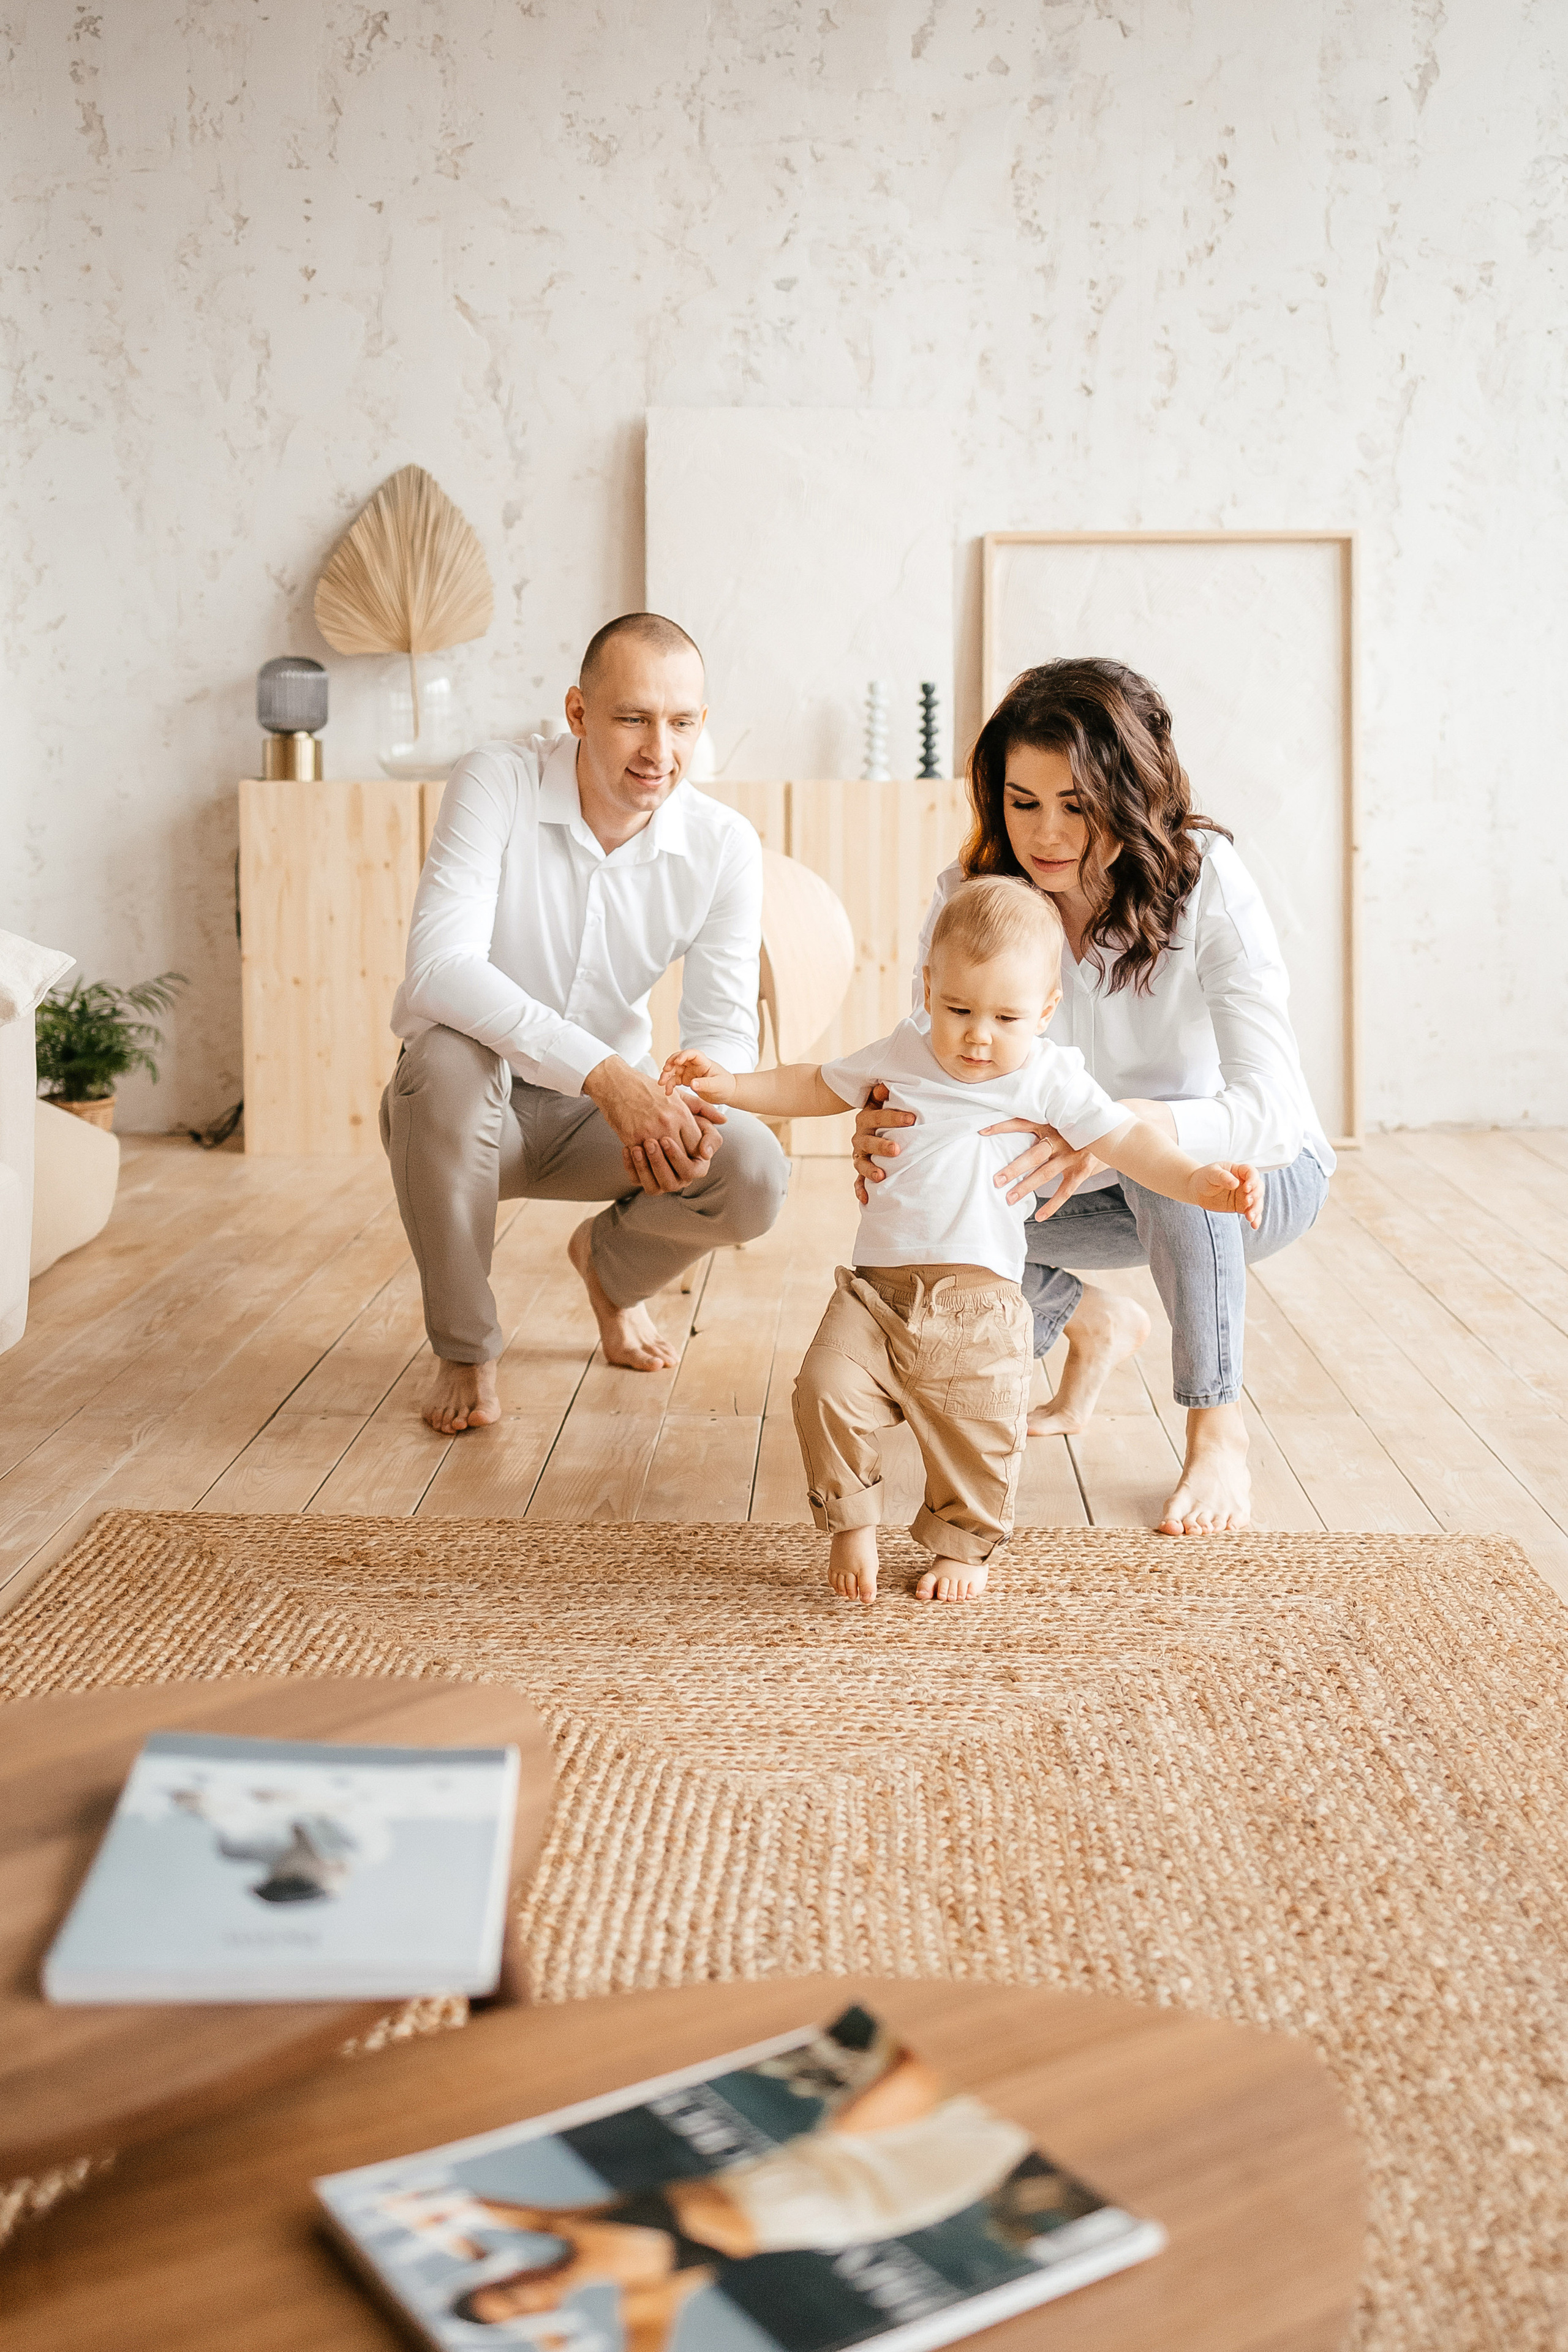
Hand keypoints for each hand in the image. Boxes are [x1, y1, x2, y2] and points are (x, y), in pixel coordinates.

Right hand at [583, 1054, 726, 1197]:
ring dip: (663, 1168)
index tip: (691, 1156)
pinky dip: (645, 1165)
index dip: (696, 1156)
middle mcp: (667, 1125)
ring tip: (662, 1166)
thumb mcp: (678, 1094)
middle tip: (678, 1166)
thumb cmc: (648, 1088)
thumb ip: (703, 1108)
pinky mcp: (631, 1138)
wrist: (616, 1083)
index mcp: (681, 1114)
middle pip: (683, 1158)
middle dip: (682, 1165)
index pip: (697, 1147)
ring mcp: (649, 1133)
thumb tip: (724, 1119)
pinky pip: (643, 1162)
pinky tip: (646, 1161)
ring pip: (663, 1164)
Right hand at [659, 1049, 734, 1102]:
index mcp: (703, 1062)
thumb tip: (692, 1084)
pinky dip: (670, 1084)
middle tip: (664, 1072)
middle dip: (670, 1064)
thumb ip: (705, 1084)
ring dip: (667, 1075)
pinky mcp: (687, 1080)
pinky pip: (675, 1080)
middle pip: (679, 1060)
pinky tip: (668, 1092)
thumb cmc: (725, 1086)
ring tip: (662, 1084)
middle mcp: (695, 1065)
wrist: (727, 1093)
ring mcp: (690, 1072)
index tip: (676, 1062)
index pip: (692, 1054)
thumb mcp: (717, 1085)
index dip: (683, 1055)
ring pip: (674, 1070)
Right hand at [851, 1082, 914, 1205]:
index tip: (912, 1119)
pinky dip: (860, 1189)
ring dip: (870, 1170)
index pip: (879, 1116)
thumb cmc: (885, 1111)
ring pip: (861, 1163)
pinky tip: (866, 1199)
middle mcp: (860, 1136)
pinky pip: (858, 1180)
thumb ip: (884, 1094)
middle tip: (897, 1149)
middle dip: (882, 1145)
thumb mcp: (883, 1099)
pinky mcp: (861, 1168)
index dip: (894, 1117)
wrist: (870, 1124)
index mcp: (867, 1117)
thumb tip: (886, 1086)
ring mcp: (859, 1154)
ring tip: (881, 1176)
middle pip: (868, 1141)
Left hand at [978, 1119, 1103, 1219]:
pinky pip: (1065, 1191)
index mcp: (1051, 1123)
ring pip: (1045, 1174)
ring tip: (1009, 1199)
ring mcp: (1071, 1156)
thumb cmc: (1078, 1126)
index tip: (981, 1132)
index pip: (1022, 1122)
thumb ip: (1041, 1120)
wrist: (1113, 1131)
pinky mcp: (1081, 1170)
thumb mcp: (1061, 1117)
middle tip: (996, 1180)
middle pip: (1033, 1154)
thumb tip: (1008, 1122)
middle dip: (1014, 1168)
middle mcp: (1061, 1139)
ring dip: (1027, 1187)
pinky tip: (1038, 1217)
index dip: (1002, 1126)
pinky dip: (1052, 1205)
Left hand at [1190, 1161, 1262, 1226]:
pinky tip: (1254, 1225)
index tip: (1246, 1188)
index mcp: (1239, 1171)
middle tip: (1247, 1202)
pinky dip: (1255, 1219)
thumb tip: (1235, 1183)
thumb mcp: (1211, 1174)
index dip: (1252, 1180)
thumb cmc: (1205, 1177)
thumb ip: (1223, 1177)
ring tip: (1250, 1217)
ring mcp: (1244, 1195)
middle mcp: (1245, 1182)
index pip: (1252, 1173)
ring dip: (1256, 1209)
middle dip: (1255, 1196)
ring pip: (1257, 1202)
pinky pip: (1251, 1212)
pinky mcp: (1241, 1207)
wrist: (1197, 1190)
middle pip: (1258, 1188)